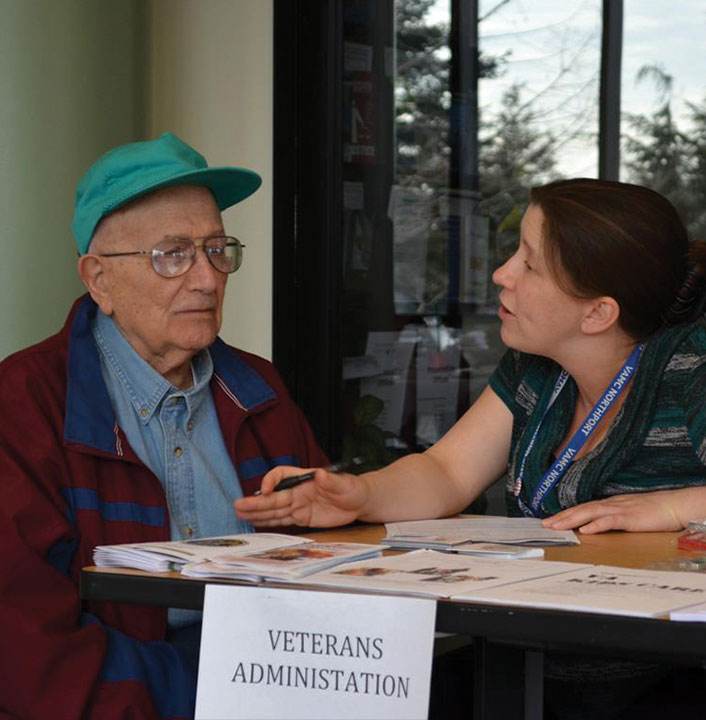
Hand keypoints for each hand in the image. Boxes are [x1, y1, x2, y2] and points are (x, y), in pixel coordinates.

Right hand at [234, 465, 368, 527]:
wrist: (359, 502)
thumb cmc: (352, 488)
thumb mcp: (345, 483)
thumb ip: (332, 480)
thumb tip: (321, 474)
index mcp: (304, 478)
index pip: (281, 475)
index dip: (271, 481)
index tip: (266, 491)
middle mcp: (298, 491)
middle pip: (273, 496)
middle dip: (256, 502)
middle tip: (238, 505)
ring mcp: (298, 505)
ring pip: (274, 510)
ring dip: (257, 513)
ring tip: (240, 513)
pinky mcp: (302, 518)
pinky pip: (282, 520)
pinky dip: (268, 522)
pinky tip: (255, 523)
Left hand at [540, 489, 695, 533]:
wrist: (673, 505)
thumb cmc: (652, 511)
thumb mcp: (627, 514)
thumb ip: (611, 518)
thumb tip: (595, 526)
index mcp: (608, 505)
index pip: (581, 509)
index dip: (565, 514)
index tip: (550, 521)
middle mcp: (610, 505)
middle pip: (580, 510)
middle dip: (561, 517)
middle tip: (544, 525)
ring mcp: (619, 510)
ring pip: (589, 513)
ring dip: (571, 520)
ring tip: (557, 526)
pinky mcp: (629, 517)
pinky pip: (609, 521)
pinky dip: (596, 525)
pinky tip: (585, 530)